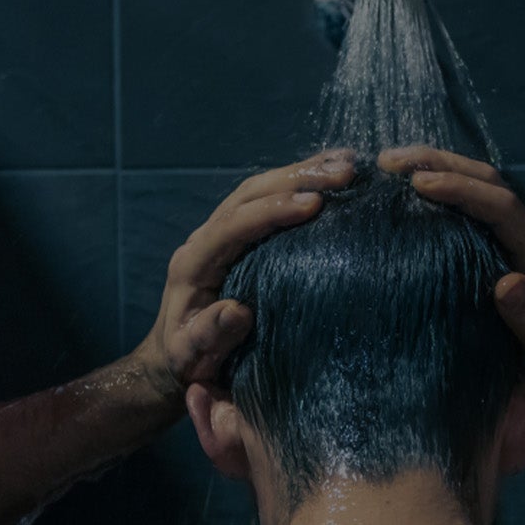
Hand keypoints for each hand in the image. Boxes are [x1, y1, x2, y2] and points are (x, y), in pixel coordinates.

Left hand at [130, 149, 357, 400]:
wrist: (175, 355)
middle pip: (249, 194)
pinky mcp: (239, 235)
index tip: (314, 205)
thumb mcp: (192, 356)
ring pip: (260, 188)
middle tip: (344, 173)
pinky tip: (332, 174)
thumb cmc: (187, 360)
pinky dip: (300, 183)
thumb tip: (239, 312)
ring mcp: (221, 232)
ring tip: (349, 164)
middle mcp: (205, 238)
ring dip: (303, 172)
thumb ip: (210, 335)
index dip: (272, 211)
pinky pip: (268, 199)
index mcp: (193, 263)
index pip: (233, 224)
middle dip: (296, 179)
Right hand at [378, 145, 524, 409]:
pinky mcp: (503, 247)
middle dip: (441, 164)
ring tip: (391, 166)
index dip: (462, 191)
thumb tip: (507, 284)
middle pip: (489, 182)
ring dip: (439, 169)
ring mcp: (517, 238)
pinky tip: (411, 194)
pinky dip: (443, 190)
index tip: (419, 184)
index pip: (502, 207)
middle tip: (389, 161)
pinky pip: (473, 207)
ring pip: (480, 187)